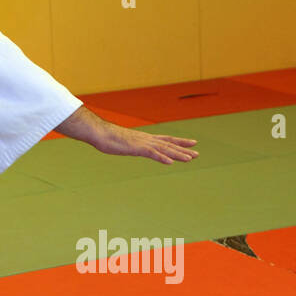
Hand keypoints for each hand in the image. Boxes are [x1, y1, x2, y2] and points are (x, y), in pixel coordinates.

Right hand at [55, 106, 197, 164]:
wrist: (99, 132)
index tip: (191, 144)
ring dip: (177, 154)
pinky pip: (152, 154)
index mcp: (145, 138)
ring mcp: (142, 144)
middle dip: (183, 149)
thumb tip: (130, 146)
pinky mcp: (136, 148)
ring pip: (164, 149)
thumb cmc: (107, 137)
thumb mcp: (122, 143)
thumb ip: (129, 145)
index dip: (179, 142)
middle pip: (169, 144)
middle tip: (197, 154)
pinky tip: (170, 163)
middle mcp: (147, 140)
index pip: (166, 140)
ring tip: (190, 159)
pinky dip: (162, 158)